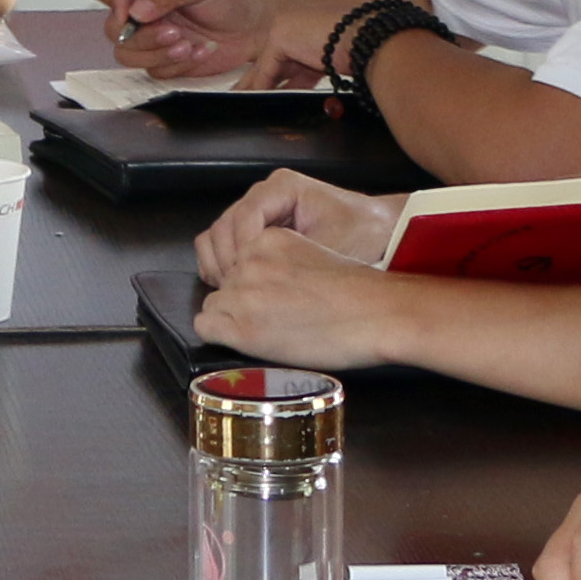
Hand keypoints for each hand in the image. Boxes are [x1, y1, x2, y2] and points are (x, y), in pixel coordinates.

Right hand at [93, 0, 279, 78]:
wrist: (256, 28)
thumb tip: (137, 9)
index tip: (131, 10)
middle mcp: (142, 9)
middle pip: (112, 28)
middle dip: (142, 35)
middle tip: (173, 31)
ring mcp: (150, 36)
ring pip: (127, 54)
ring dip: (157, 52)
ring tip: (187, 44)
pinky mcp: (163, 59)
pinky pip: (152, 70)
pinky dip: (175, 64)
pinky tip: (198, 52)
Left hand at [190, 232, 419, 369]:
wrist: (375, 313)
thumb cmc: (357, 293)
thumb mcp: (312, 256)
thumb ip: (280, 263)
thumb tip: (264, 284)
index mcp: (266, 239)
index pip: (236, 261)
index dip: (250, 285)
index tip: (270, 299)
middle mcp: (249, 261)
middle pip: (224, 284)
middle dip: (241, 302)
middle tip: (274, 318)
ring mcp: (243, 293)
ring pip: (214, 305)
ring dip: (233, 319)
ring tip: (269, 331)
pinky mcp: (243, 327)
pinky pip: (205, 327)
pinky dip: (220, 335)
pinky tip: (249, 340)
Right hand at [194, 167, 398, 285]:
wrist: (384, 231)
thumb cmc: (364, 234)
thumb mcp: (335, 245)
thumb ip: (299, 259)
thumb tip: (263, 278)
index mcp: (283, 187)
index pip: (246, 215)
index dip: (241, 249)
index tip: (245, 278)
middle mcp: (266, 194)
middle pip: (225, 225)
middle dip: (227, 260)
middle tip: (234, 291)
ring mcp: (260, 210)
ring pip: (220, 234)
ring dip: (220, 263)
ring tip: (231, 291)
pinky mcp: (258, 229)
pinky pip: (228, 243)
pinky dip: (223, 263)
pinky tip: (231, 285)